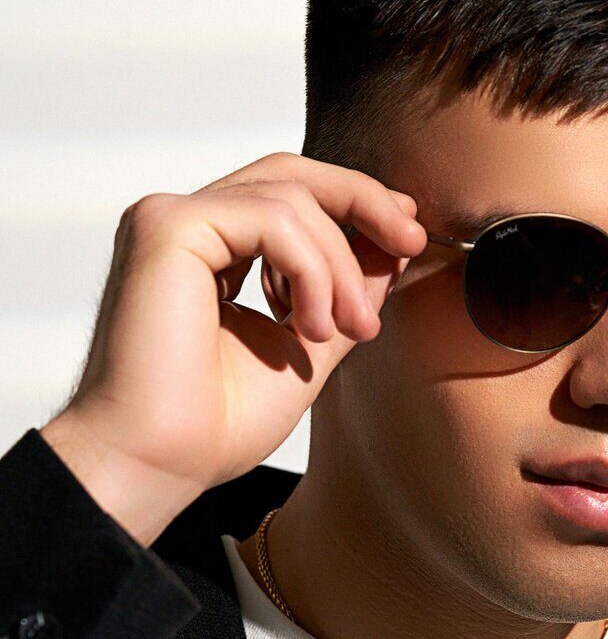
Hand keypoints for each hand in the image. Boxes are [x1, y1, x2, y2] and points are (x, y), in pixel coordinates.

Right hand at [40, 152, 426, 542]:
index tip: (408, 235)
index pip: (289, 195)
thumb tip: (395, 246)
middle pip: (290, 174)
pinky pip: (271, 220)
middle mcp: (186, 225)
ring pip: (290, 199)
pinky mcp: (167, 227)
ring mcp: (171, 220)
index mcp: (211, 249)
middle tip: (413, 240)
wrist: (162, 464)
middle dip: (362, 202)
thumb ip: (344, 292)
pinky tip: (312, 325)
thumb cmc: (217, 423)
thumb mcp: (309, 344)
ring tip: (351, 328)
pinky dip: (311, 269)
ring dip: (340, 266)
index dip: (354, 204)